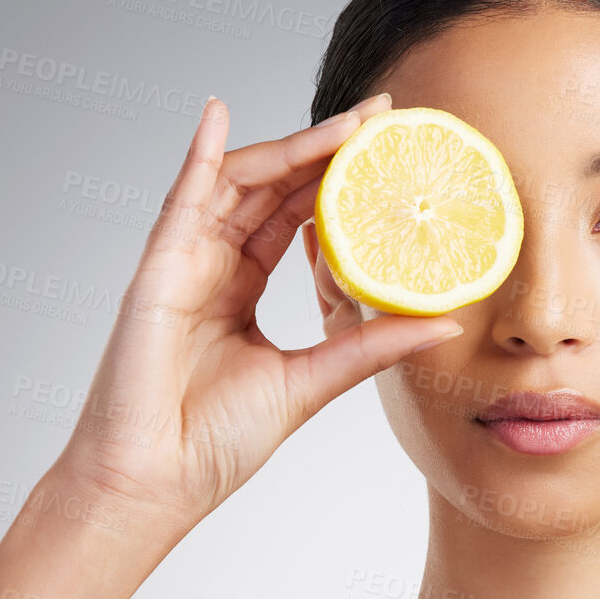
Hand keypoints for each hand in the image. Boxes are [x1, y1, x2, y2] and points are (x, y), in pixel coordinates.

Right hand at [50, 92, 463, 530]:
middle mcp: (212, 267)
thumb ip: (371, 345)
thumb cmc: (215, 442)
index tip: (388, 153)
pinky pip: (181, 199)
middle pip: (274, 190)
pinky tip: (217, 114)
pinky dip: (199, 154)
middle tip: (383, 116)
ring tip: (348, 123)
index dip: (339, 181)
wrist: (156, 484)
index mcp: (241, 291)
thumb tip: (443, 322)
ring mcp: (183, 263)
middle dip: (327, 150)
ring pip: (240, 184)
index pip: (295, 218)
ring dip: (293, 149)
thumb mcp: (314, 381)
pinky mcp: (157, 270)